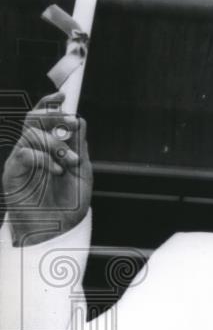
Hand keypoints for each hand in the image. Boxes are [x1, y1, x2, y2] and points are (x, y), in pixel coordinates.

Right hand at [2, 93, 92, 245]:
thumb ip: (80, 148)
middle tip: (71, 125)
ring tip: (69, 160)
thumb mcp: (82, 174)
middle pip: (32, 119)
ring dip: (54, 143)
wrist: (58, 232)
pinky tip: (57, 170)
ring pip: (29, 134)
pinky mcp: (12, 174)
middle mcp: (32, 150)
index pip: (43, 118)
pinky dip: (43, 159)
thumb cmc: (68, 206)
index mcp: (48, 148)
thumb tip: (80, 121)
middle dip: (52, 116)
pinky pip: (24, 154)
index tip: (64, 97)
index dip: (50, 104)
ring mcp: (21, 161)